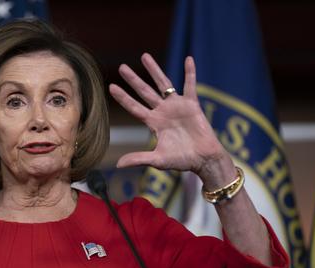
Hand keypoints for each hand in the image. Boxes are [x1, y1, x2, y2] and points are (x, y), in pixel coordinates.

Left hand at [109, 54, 229, 178]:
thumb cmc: (181, 160)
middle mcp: (162, 111)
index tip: (111, 86)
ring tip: (144, 56)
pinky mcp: (192, 105)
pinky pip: (190, 85)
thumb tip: (118, 165)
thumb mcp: (157, 160)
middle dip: (133, 79)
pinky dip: (190, 72)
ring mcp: (177, 106)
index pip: (134, 107)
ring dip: (154, 70)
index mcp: (153, 122)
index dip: (123, 98)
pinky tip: (188, 58)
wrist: (203, 159)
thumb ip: (139, 159)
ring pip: (163, 84)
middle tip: (121, 67)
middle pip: (144, 91)